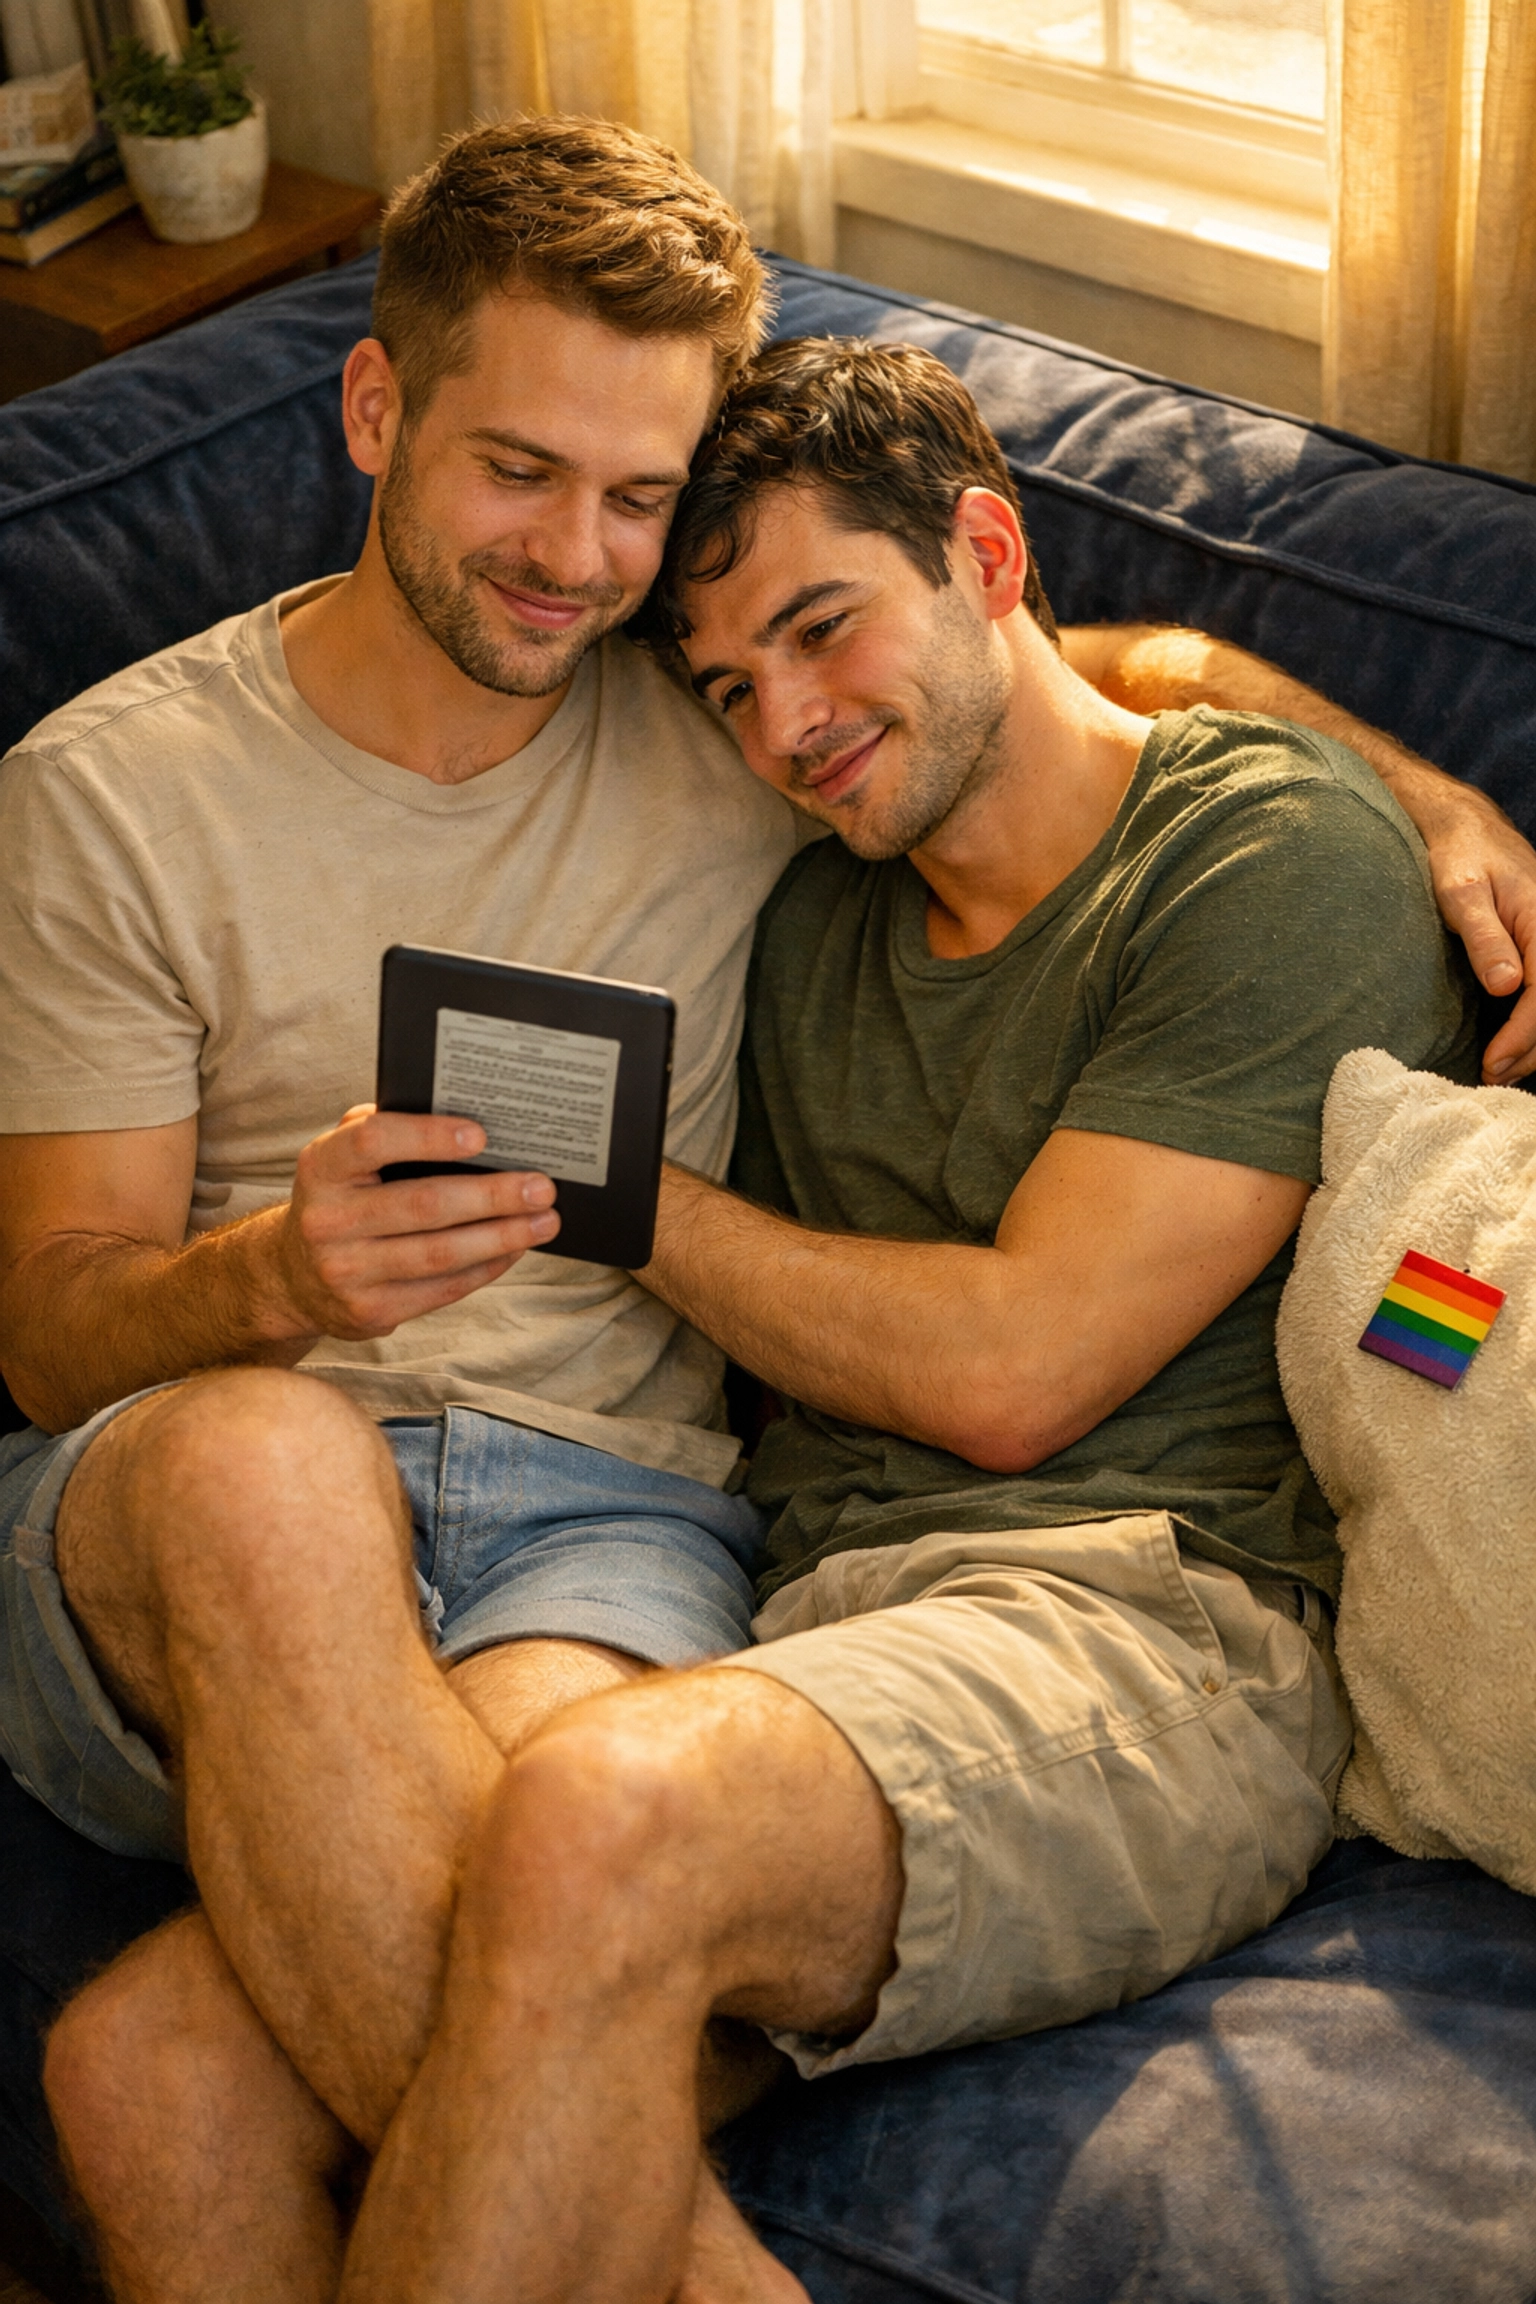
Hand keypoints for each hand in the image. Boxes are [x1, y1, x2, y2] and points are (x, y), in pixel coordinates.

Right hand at [261, 1105, 559, 1342]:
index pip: (373, 1141)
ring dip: (501, 1237)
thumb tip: (460, 1113)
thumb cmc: (341, 1199)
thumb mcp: (342, 1157)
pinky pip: (442, 1289)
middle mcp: (328, 1220)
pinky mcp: (369, 1311)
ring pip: (440, 1253)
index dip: (429, 1137)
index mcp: (321, 1167)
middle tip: (541, 1187)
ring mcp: (346, 1271)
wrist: (294, 1276)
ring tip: (544, 1221)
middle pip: (423, 1205)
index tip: (481, 1136)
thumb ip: (382, 1127)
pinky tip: (514, 1249)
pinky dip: (486, 1267)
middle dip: (492, 1196)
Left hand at [1395, 773, 1535, 1082]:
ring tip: (1500, 1071)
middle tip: (1492, 1076)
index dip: (1523, 1035)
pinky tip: (1513, 1047)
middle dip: (1531, 1049)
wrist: (1467, 828)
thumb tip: (1508, 985)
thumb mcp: (1462, 894)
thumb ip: (1485, 939)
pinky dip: (1534, 1025)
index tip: (1494, 1063)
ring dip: (1535, 1043)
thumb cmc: (1461, 857)